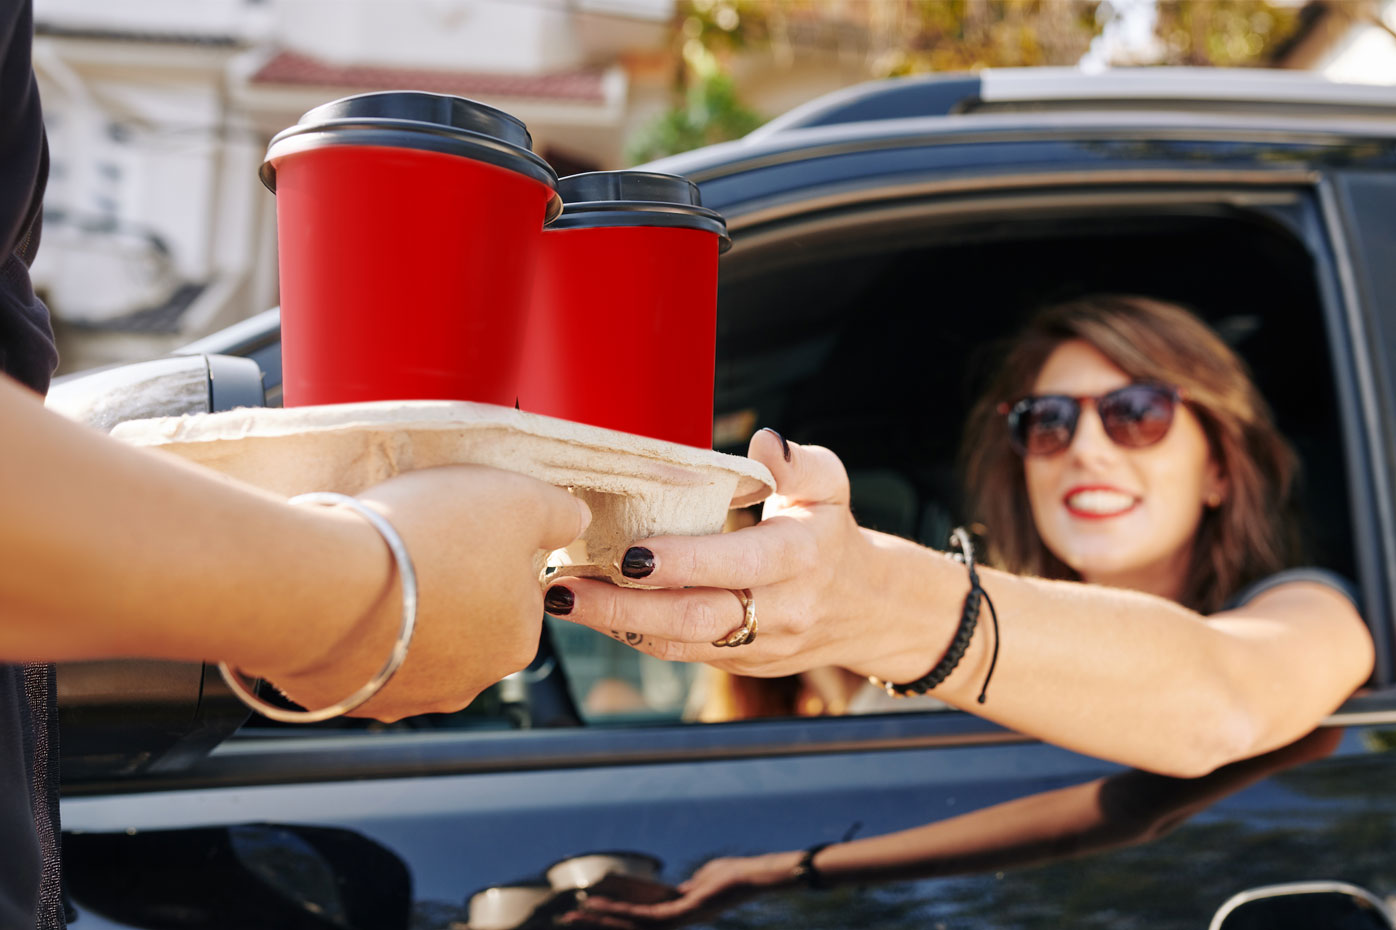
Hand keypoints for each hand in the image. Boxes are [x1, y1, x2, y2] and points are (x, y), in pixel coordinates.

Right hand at [257, 465, 589, 720]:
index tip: (457, 527)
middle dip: (446, 582)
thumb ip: (560, 513)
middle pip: (467, 618)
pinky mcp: (348, 698)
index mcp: (518, 640)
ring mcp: (404, 697)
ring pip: (412, 640)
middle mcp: (468, 682)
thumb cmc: (430, 538)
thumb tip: (576, 520)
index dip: (489, 548)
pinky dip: (355, 628)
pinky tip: (342, 596)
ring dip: (399, 608)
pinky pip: (359, 656)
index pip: (517, 588)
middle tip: (413, 542)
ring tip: (372, 568)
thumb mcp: (519, 500)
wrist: (322, 583)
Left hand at [544, 430, 887, 678]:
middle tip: (565, 588)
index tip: (630, 554)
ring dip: (616, 626)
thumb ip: (801, 464)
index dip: (682, 563)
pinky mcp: (739, 664)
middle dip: (622, 608)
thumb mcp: (832, 488)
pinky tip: (597, 613)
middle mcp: (778, 610)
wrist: (868, 610)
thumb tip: (767, 445)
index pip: (736, 564)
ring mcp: (757, 645)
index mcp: (799, 558)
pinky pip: (682, 653)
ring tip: (564, 601)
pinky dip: (635, 635)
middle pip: (694, 618)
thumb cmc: (833, 536)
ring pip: (680, 644)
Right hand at [569, 853, 798, 928]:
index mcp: (677, 912)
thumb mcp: (704, 879)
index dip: (614, 913)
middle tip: (567, 919)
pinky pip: (645, 917)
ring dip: (602, 919)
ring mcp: (677, 921)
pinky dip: (621, 913)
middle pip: (629, 924)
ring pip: (632, 924)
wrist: (755, 877)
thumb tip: (685, 886)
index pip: (638, 915)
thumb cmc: (734, 875)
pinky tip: (603, 908)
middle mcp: (674, 921)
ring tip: (576, 914)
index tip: (590, 906)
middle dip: (598, 922)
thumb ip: (690, 886)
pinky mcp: (681, 916)